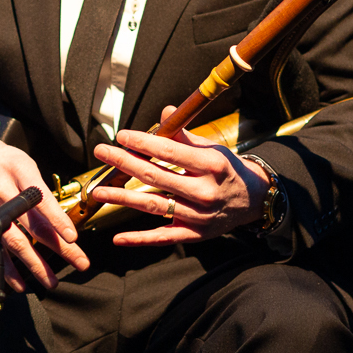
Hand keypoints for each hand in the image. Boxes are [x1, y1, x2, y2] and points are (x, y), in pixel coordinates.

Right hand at [0, 121, 87, 290]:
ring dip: (33, 264)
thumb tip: (57, 221)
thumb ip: (38, 189)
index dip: (57, 219)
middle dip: (57, 247)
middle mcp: (0, 190)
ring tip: (51, 280)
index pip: (40, 199)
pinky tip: (20, 282)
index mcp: (18, 171)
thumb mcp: (21, 162)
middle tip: (79, 262)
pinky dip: (6, 268)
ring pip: (11, 241)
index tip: (72, 237)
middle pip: (31, 225)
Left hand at [89, 109, 270, 245]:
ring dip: (123, 198)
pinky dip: (139, 239)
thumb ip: (185, 134)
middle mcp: (204, 191)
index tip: (121, 136)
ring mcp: (199, 215)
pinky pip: (163, 237)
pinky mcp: (195, 234)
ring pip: (154, 206)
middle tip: (101, 153)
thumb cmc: (227, 169)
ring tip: (99, 191)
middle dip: (124, 163)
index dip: (142, 142)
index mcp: (210, 164)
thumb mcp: (212, 148)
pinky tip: (118, 238)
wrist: (253, 200)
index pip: (169, 151)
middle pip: (156, 176)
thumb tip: (165, 113)